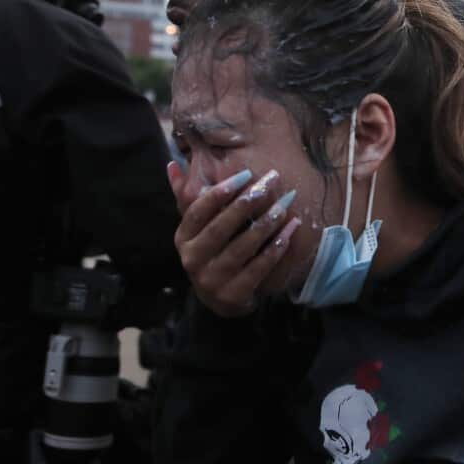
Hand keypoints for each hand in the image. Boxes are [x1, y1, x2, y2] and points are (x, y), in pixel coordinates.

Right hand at [168, 163, 299, 316]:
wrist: (219, 299)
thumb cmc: (210, 252)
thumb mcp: (196, 228)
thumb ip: (186, 196)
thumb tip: (172, 164)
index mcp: (183, 238)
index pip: (197, 211)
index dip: (220, 192)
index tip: (245, 174)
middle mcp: (192, 259)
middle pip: (221, 227)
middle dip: (247, 202)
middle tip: (270, 182)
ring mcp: (211, 280)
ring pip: (242, 247)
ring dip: (266, 223)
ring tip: (285, 204)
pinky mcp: (232, 295)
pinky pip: (258, 268)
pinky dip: (276, 248)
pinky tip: (290, 230)